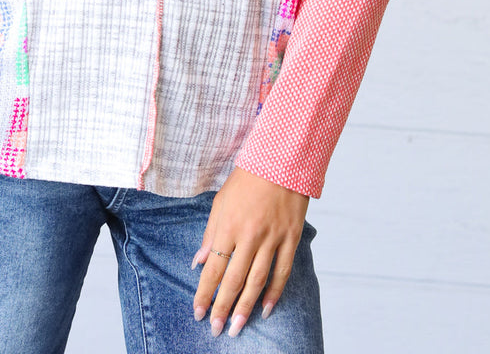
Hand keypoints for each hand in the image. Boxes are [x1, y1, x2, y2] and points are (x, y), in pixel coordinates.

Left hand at [191, 166, 308, 338]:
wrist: (281, 161)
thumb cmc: (246, 180)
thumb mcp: (221, 202)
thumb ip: (211, 234)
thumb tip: (199, 262)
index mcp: (229, 225)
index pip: (214, 268)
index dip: (205, 293)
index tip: (198, 312)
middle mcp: (249, 235)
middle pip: (234, 280)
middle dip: (223, 307)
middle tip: (216, 329)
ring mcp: (272, 238)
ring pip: (257, 281)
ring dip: (246, 307)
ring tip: (237, 327)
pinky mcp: (291, 238)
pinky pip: (282, 271)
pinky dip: (274, 292)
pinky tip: (265, 309)